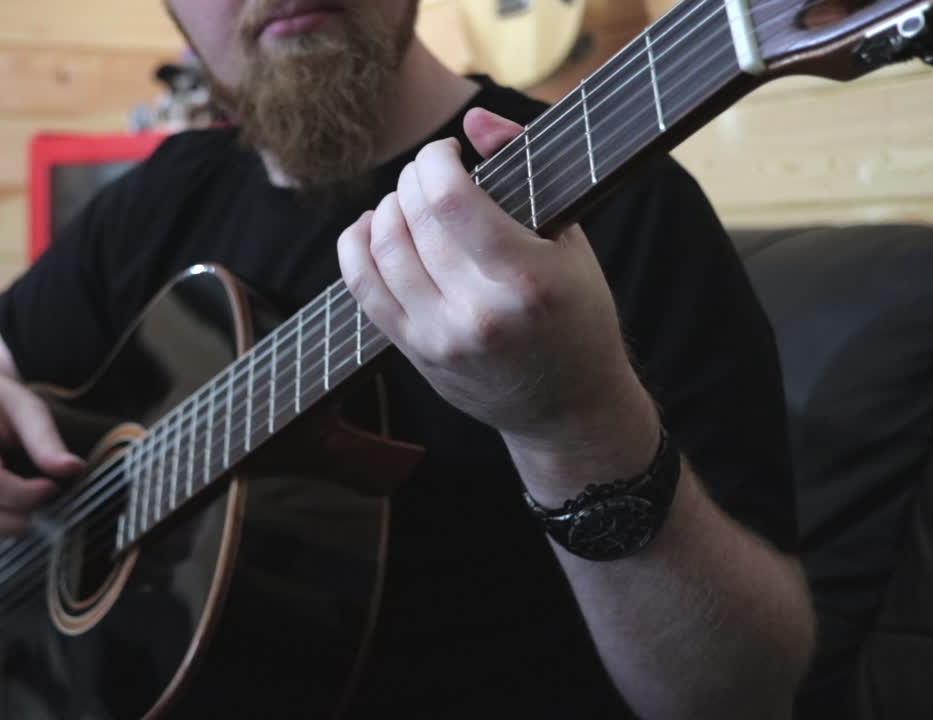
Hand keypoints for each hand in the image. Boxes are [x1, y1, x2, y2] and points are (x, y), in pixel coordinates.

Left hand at [336, 108, 658, 496]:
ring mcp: (440, 338)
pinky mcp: (415, 353)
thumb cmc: (576, 314)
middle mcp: (478, 313)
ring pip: (382, 250)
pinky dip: (356, 247)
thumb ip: (524, 168)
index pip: (451, 200)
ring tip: (407, 201)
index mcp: (527, 280)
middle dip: (412, 181)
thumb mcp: (569, 240)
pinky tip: (372, 228)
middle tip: (430, 175)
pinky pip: (362, 288)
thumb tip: (474, 117)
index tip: (446, 152)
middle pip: (413, 220)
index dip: (435, 161)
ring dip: (386, 209)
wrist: (567, 407)